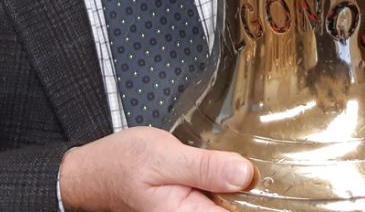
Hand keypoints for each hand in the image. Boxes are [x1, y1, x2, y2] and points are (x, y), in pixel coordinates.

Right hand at [59, 127, 254, 211]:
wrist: (93, 171)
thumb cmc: (119, 165)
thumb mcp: (163, 157)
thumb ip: (205, 167)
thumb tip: (245, 174)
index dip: (260, 197)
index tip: (271, 179)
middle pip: (238, 208)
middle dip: (251, 190)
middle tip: (258, 165)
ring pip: (229, 203)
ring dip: (240, 186)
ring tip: (242, 164)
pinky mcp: (191, 207)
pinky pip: (218, 199)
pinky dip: (227, 183)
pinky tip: (228, 169)